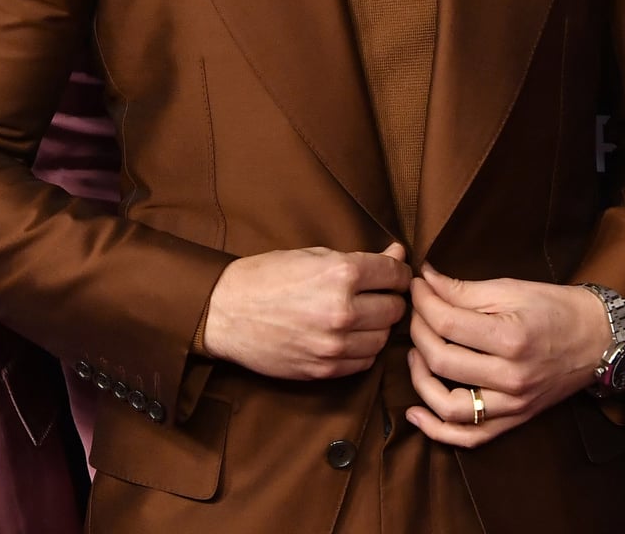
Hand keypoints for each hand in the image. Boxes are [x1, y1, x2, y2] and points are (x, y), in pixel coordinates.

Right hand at [202, 242, 410, 379]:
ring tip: (362, 316)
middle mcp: (343, 311)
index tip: (395, 274)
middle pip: (395, 308)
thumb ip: (360, 259)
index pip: (395, 274)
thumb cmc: (265, 277)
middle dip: (390, 299)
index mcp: (341, 274)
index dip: (399, 272)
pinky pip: (365, 362)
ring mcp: (334, 344)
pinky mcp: (324, 369)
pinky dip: (364, 349)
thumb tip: (397, 254)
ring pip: (383, 338)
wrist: (225, 312)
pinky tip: (349, 336)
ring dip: (378, 327)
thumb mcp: (312, 255)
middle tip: (377, 294)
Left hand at [403, 264, 609, 447]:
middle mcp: (511, 377)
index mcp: (511, 338)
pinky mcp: (515, 419)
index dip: (423, 302)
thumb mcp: (512, 289)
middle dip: (418, 332)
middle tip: (416, 313)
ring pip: (450, 406)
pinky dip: (439, 430)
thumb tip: (425, 281)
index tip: (417, 286)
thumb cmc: (556, 309)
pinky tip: (416, 413)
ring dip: (421, 380)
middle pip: (442, 361)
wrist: (598, 339)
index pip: (447, 324)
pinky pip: (471, 437)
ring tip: (416, 355)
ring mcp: (513, 404)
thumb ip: (464, 290)